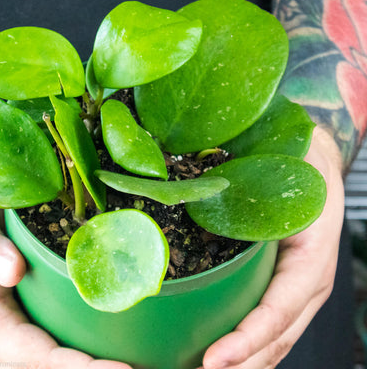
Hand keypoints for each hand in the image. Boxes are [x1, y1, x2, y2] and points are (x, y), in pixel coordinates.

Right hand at [0, 191, 131, 368]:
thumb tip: (12, 270)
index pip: (35, 356)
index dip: (77, 367)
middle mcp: (0, 335)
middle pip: (50, 367)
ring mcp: (14, 329)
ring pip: (53, 360)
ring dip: (92, 365)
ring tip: (139, 363)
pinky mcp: (26, 316)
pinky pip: (54, 342)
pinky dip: (83, 349)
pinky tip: (113, 343)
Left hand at [201, 127, 344, 368]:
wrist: (316, 165)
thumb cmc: (300, 169)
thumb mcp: (283, 179)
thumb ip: (252, 196)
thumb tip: (196, 207)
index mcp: (310, 258)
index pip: (280, 309)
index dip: (249, 338)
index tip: (213, 360)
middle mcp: (307, 284)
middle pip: (277, 340)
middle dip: (239, 366)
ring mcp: (297, 291)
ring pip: (273, 342)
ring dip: (241, 365)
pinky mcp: (283, 287)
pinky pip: (268, 326)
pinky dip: (245, 348)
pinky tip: (216, 355)